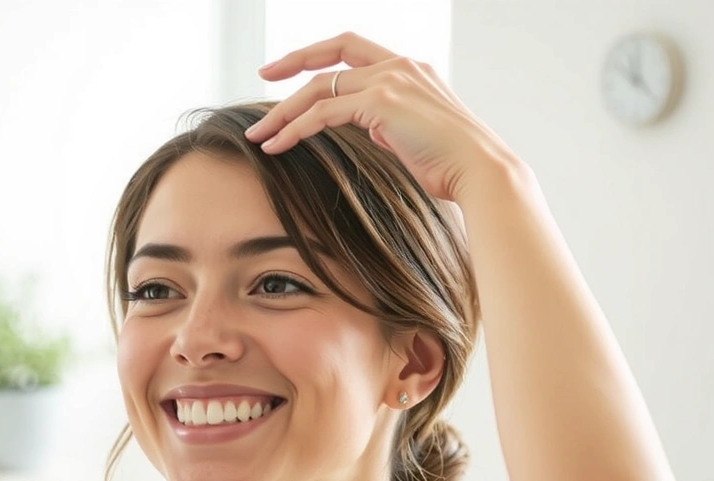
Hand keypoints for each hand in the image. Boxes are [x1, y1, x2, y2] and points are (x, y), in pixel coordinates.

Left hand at [244, 32, 519, 202]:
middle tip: (263, 75)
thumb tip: (373, 128)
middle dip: (292, 63)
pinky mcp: (380, 102)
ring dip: (283, 111)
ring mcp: (390, 80)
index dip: (320, 54)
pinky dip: (294, 128)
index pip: (354, 49)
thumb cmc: (453, 165)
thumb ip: (391, 124)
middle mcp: (399, 65)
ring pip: (318, 87)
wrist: (481, 172)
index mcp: (409, 69)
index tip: (290, 68)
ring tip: (259, 134)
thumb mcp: (415, 136)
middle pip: (330, 56)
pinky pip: (322, 111)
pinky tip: (277, 145)